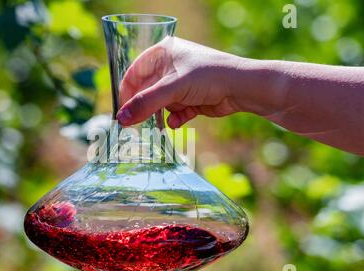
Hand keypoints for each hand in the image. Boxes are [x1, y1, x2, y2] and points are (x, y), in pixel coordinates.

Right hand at [116, 37, 246, 127]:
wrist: (242, 88)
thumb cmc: (207, 77)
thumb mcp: (172, 89)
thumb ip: (145, 104)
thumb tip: (121, 119)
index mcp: (163, 53)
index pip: (135, 72)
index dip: (127, 92)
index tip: (121, 112)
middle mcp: (171, 66)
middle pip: (148, 90)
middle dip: (145, 107)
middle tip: (136, 124)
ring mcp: (182, 83)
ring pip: (161, 103)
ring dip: (161, 114)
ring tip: (160, 125)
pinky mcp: (192, 98)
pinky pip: (176, 111)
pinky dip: (176, 118)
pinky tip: (180, 120)